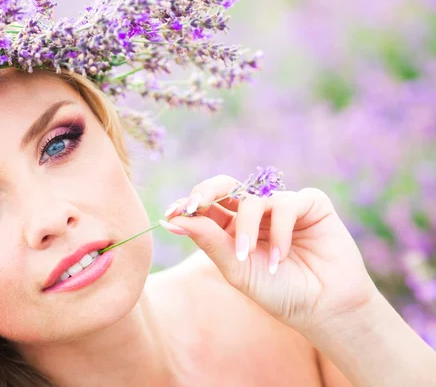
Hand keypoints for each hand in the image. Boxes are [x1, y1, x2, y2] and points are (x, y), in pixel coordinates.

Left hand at [161, 175, 379, 332]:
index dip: (189, 205)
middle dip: (207, 191)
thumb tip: (171, 220)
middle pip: (225, 186)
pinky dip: (281, 230)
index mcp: (233, 227)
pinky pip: (287, 203)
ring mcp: (282, 206)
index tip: (173, 212)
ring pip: (253, 199)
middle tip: (195, 205)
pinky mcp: (310, 204)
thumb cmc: (278, 292)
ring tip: (248, 257)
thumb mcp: (236, 268)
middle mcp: (256, 213)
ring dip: (246, 228)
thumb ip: (208, 241)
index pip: (207, 206)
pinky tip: (282, 257)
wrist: (323, 307)